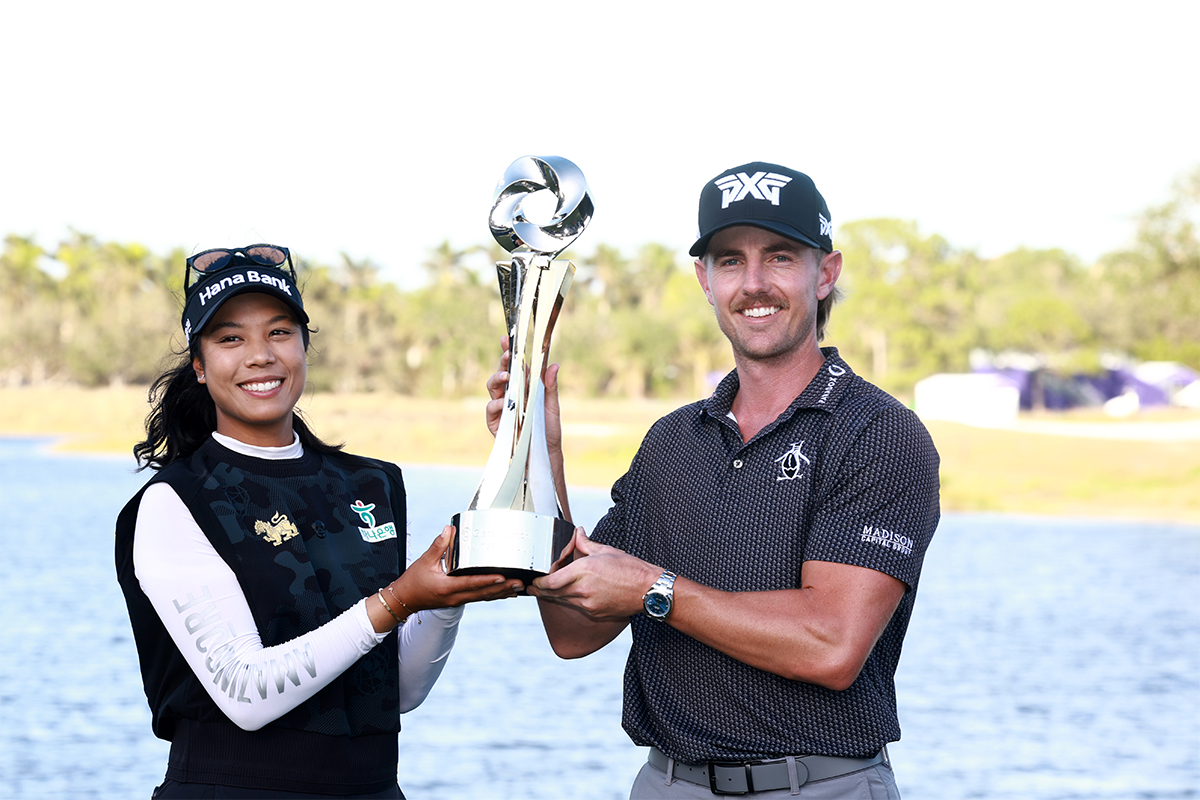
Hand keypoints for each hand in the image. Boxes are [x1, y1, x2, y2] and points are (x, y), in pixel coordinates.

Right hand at [391, 526, 523, 610]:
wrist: (404, 600)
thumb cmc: (413, 582)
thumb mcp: (424, 561)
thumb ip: (439, 545)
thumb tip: (450, 529)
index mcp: (447, 587)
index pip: (471, 583)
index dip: (488, 581)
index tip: (502, 577)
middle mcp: (455, 597)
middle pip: (483, 593)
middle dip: (503, 588)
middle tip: (520, 583)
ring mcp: (458, 600)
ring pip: (484, 597)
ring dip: (501, 593)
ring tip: (518, 588)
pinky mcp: (459, 600)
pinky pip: (479, 597)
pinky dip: (493, 594)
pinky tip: (504, 592)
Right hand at [484, 335, 563, 457]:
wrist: (544, 455)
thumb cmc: (548, 431)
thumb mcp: (552, 407)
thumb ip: (550, 387)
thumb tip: (554, 365)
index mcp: (524, 388)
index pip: (516, 367)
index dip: (510, 352)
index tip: (507, 339)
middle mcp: (511, 396)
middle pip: (502, 373)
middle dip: (503, 362)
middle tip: (508, 354)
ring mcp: (501, 409)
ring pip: (493, 388)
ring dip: (498, 379)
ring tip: (506, 376)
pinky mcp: (496, 423)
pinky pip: (491, 410)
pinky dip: (496, 405)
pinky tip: (503, 403)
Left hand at [528, 529, 658, 620]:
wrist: (649, 590)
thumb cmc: (631, 568)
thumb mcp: (606, 551)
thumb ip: (586, 543)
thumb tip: (578, 533)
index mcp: (584, 570)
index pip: (551, 581)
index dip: (538, 583)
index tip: (533, 580)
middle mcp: (583, 589)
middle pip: (552, 593)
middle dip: (540, 590)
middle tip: (532, 587)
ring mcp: (588, 604)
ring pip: (563, 601)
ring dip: (554, 595)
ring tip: (546, 590)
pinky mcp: (595, 612)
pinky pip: (577, 606)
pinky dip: (570, 600)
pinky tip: (570, 594)